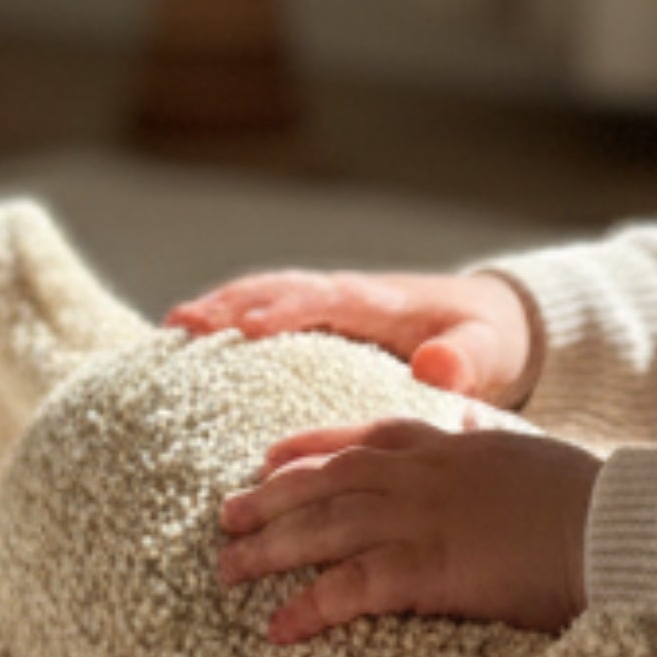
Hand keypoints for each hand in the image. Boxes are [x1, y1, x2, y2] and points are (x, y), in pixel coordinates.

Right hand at [162, 268, 536, 407]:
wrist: (487, 320)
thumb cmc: (485, 339)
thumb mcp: (486, 350)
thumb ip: (465, 359)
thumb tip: (436, 366)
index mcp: (379, 302)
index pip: (326, 300)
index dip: (287, 310)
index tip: (248, 328)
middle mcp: (344, 295)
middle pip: (279, 290)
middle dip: (232, 304)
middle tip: (183, 324)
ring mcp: (326, 305)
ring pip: (263, 296)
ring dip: (219, 307)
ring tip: (170, 330)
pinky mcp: (317, 321)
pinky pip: (266, 312)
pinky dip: (227, 319)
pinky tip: (186, 341)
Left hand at [216, 414, 596, 642]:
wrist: (619, 525)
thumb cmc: (588, 497)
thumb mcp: (531, 448)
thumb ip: (490, 433)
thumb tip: (471, 411)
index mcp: (450, 445)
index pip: (364, 437)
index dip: (310, 446)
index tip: (269, 457)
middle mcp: (424, 475)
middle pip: (327, 480)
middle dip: (271, 497)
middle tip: (225, 515)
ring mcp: (421, 518)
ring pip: (324, 528)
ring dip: (270, 549)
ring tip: (227, 570)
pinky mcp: (429, 568)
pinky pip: (352, 587)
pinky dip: (310, 606)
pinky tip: (278, 628)